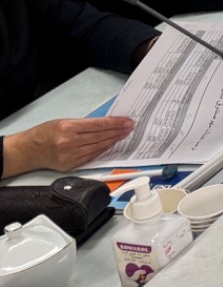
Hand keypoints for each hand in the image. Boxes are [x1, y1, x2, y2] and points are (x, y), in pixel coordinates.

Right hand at [3, 116, 134, 175]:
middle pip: (101, 136)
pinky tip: (110, 145)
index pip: (98, 125)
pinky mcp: (71, 165)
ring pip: (99, 147)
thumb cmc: (45, 133)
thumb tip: (105, 124)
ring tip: (124, 135)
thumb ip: (84, 123)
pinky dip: (103, 150)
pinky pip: (92, 156)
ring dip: (113, 141)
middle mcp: (69, 143)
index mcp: (68, 128)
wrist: (29, 150)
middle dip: (118, 131)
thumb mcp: (63, 121)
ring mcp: (70, 156)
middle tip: (130, 127)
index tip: (126, 121)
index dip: (115, 123)